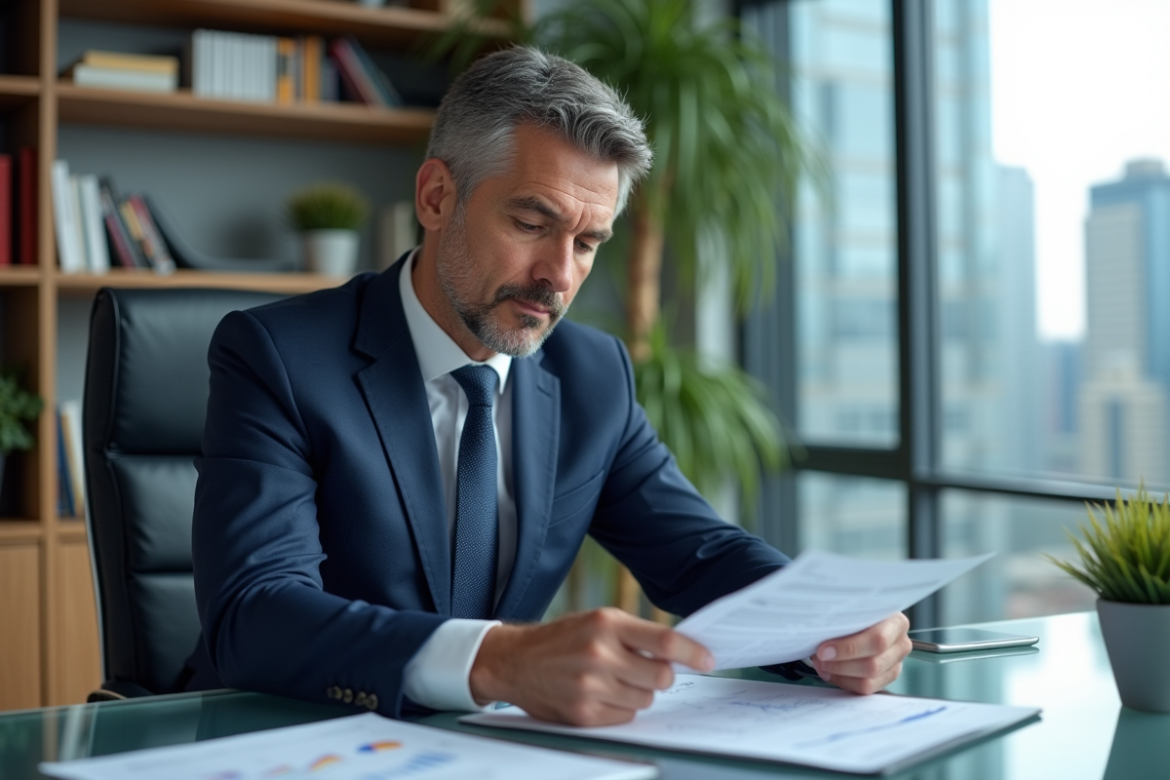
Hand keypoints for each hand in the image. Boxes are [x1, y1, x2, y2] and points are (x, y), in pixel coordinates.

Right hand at [469, 607, 714, 725]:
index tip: (708, 659)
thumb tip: (678, 653)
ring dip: (638, 692)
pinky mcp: (584, 713)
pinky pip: (625, 716)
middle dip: (660, 675)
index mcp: (606, 624)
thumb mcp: (597, 621)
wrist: (515, 661)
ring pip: (645, 699)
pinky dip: (621, 707)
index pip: (664, 641)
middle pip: (661, 676)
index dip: (692, 653)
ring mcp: (591, 686)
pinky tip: (600, 693)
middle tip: (644, 668)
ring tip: (613, 679)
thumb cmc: (562, 639)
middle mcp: (599, 653)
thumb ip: (635, 635)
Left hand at [809, 612, 910, 694]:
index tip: (824, 649)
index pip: (877, 641)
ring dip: (840, 675)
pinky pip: (864, 689)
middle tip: (819, 658)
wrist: (865, 615)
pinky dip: (843, 681)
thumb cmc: (856, 609)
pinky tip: (829, 671)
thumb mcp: (854, 605)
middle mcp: (901, 645)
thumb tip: (821, 629)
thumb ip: (844, 615)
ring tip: (821, 664)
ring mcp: (895, 664)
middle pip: (873, 665)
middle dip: (840, 664)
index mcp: (897, 623)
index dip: (849, 648)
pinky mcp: (885, 678)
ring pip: (868, 681)